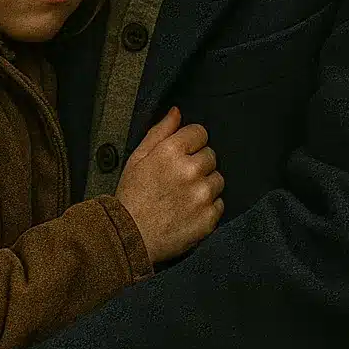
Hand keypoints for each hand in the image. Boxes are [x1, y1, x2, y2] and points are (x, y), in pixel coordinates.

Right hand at [116, 106, 224, 263]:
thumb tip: (177, 112)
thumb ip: (159, 132)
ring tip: (184, 196)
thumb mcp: (137, 158)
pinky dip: (208, 207)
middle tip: (180, 179)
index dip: (191, 143)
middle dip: (198, 164)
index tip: (182, 155)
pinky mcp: (209, 218)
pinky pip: (220, 204)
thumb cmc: (131, 195)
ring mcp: (201, 195)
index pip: (200, 133)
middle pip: (211, 156)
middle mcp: (190, 171)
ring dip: (205, 185)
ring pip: (218, 179)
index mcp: (170, 152)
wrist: (129, 236)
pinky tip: (189, 211)